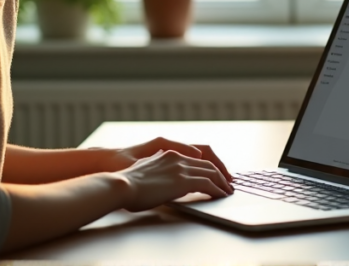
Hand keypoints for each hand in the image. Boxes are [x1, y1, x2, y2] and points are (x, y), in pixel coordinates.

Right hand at [117, 149, 232, 211]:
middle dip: (220, 174)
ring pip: (211, 172)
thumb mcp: (144, 171)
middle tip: (227, 184)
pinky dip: (218, 189)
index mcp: (168, 153)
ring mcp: (181, 168)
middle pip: (207, 163)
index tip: (215, 175)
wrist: (121, 185)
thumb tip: (161, 179)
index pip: (196, 157)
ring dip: (222, 183)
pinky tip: (222, 195)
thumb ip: (156, 170)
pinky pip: (209, 183)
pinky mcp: (183, 181)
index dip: (209, 166)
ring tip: (228, 191)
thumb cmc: (127, 184)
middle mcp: (177, 157)